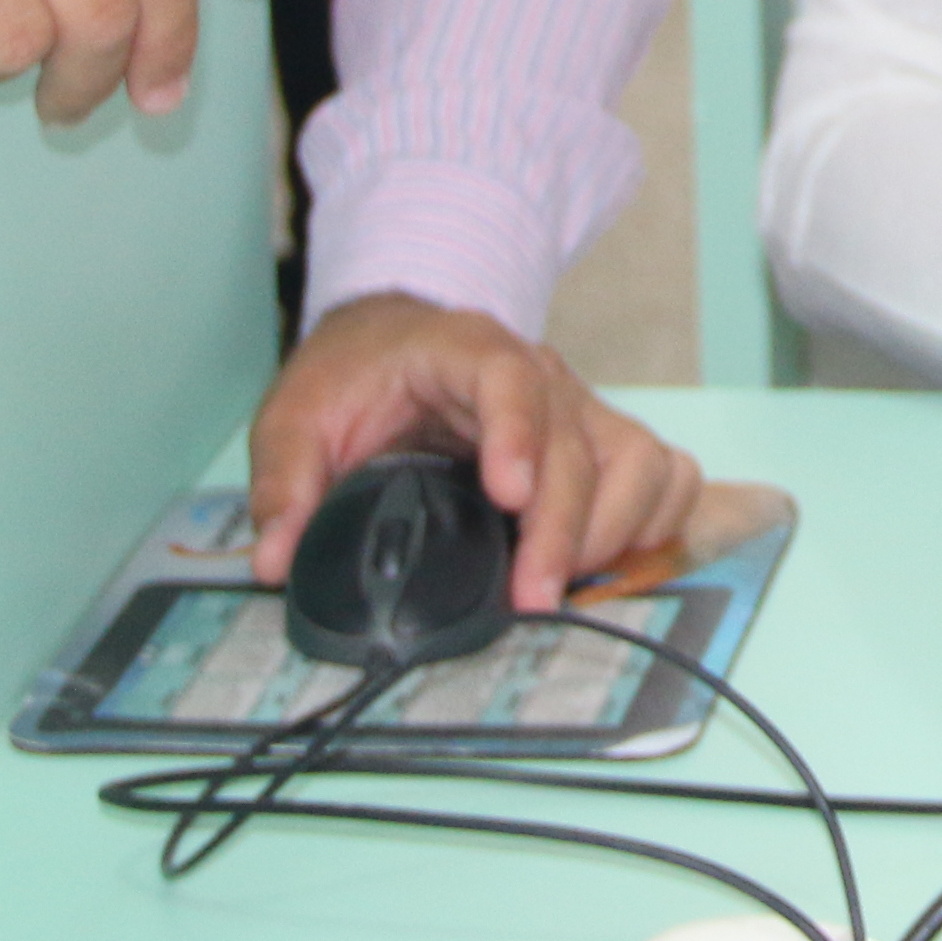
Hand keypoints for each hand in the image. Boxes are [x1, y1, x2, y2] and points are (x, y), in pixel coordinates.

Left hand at [252, 292, 705, 615]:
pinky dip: (653, 526)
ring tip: (561, 584)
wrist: (394, 342)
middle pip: (580, 444)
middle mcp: (540, 377)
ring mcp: (580, 411)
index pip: (512, 379)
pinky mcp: (601, 445)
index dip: (520, 435)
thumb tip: (276, 560)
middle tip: (530, 599)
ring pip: (642, 460)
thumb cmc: (354, 375)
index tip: (509, 497)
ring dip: (617, 529)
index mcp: (466, 352)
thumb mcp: (295, 415)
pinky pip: (666, 478)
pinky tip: (604, 567)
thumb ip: (284, 482)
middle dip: (563, 528)